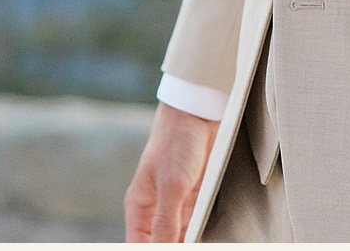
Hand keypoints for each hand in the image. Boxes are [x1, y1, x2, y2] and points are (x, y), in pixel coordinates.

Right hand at [125, 101, 215, 242]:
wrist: (199, 112)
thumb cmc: (176, 142)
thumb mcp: (171, 185)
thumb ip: (165, 221)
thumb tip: (161, 250)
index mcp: (139, 206)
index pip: (139, 245)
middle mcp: (155, 208)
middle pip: (161, 242)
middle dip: (175, 248)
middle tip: (196, 248)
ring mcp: (176, 203)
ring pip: (180, 236)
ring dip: (191, 242)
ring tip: (204, 244)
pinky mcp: (195, 197)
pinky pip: (196, 224)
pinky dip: (201, 233)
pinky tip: (211, 239)